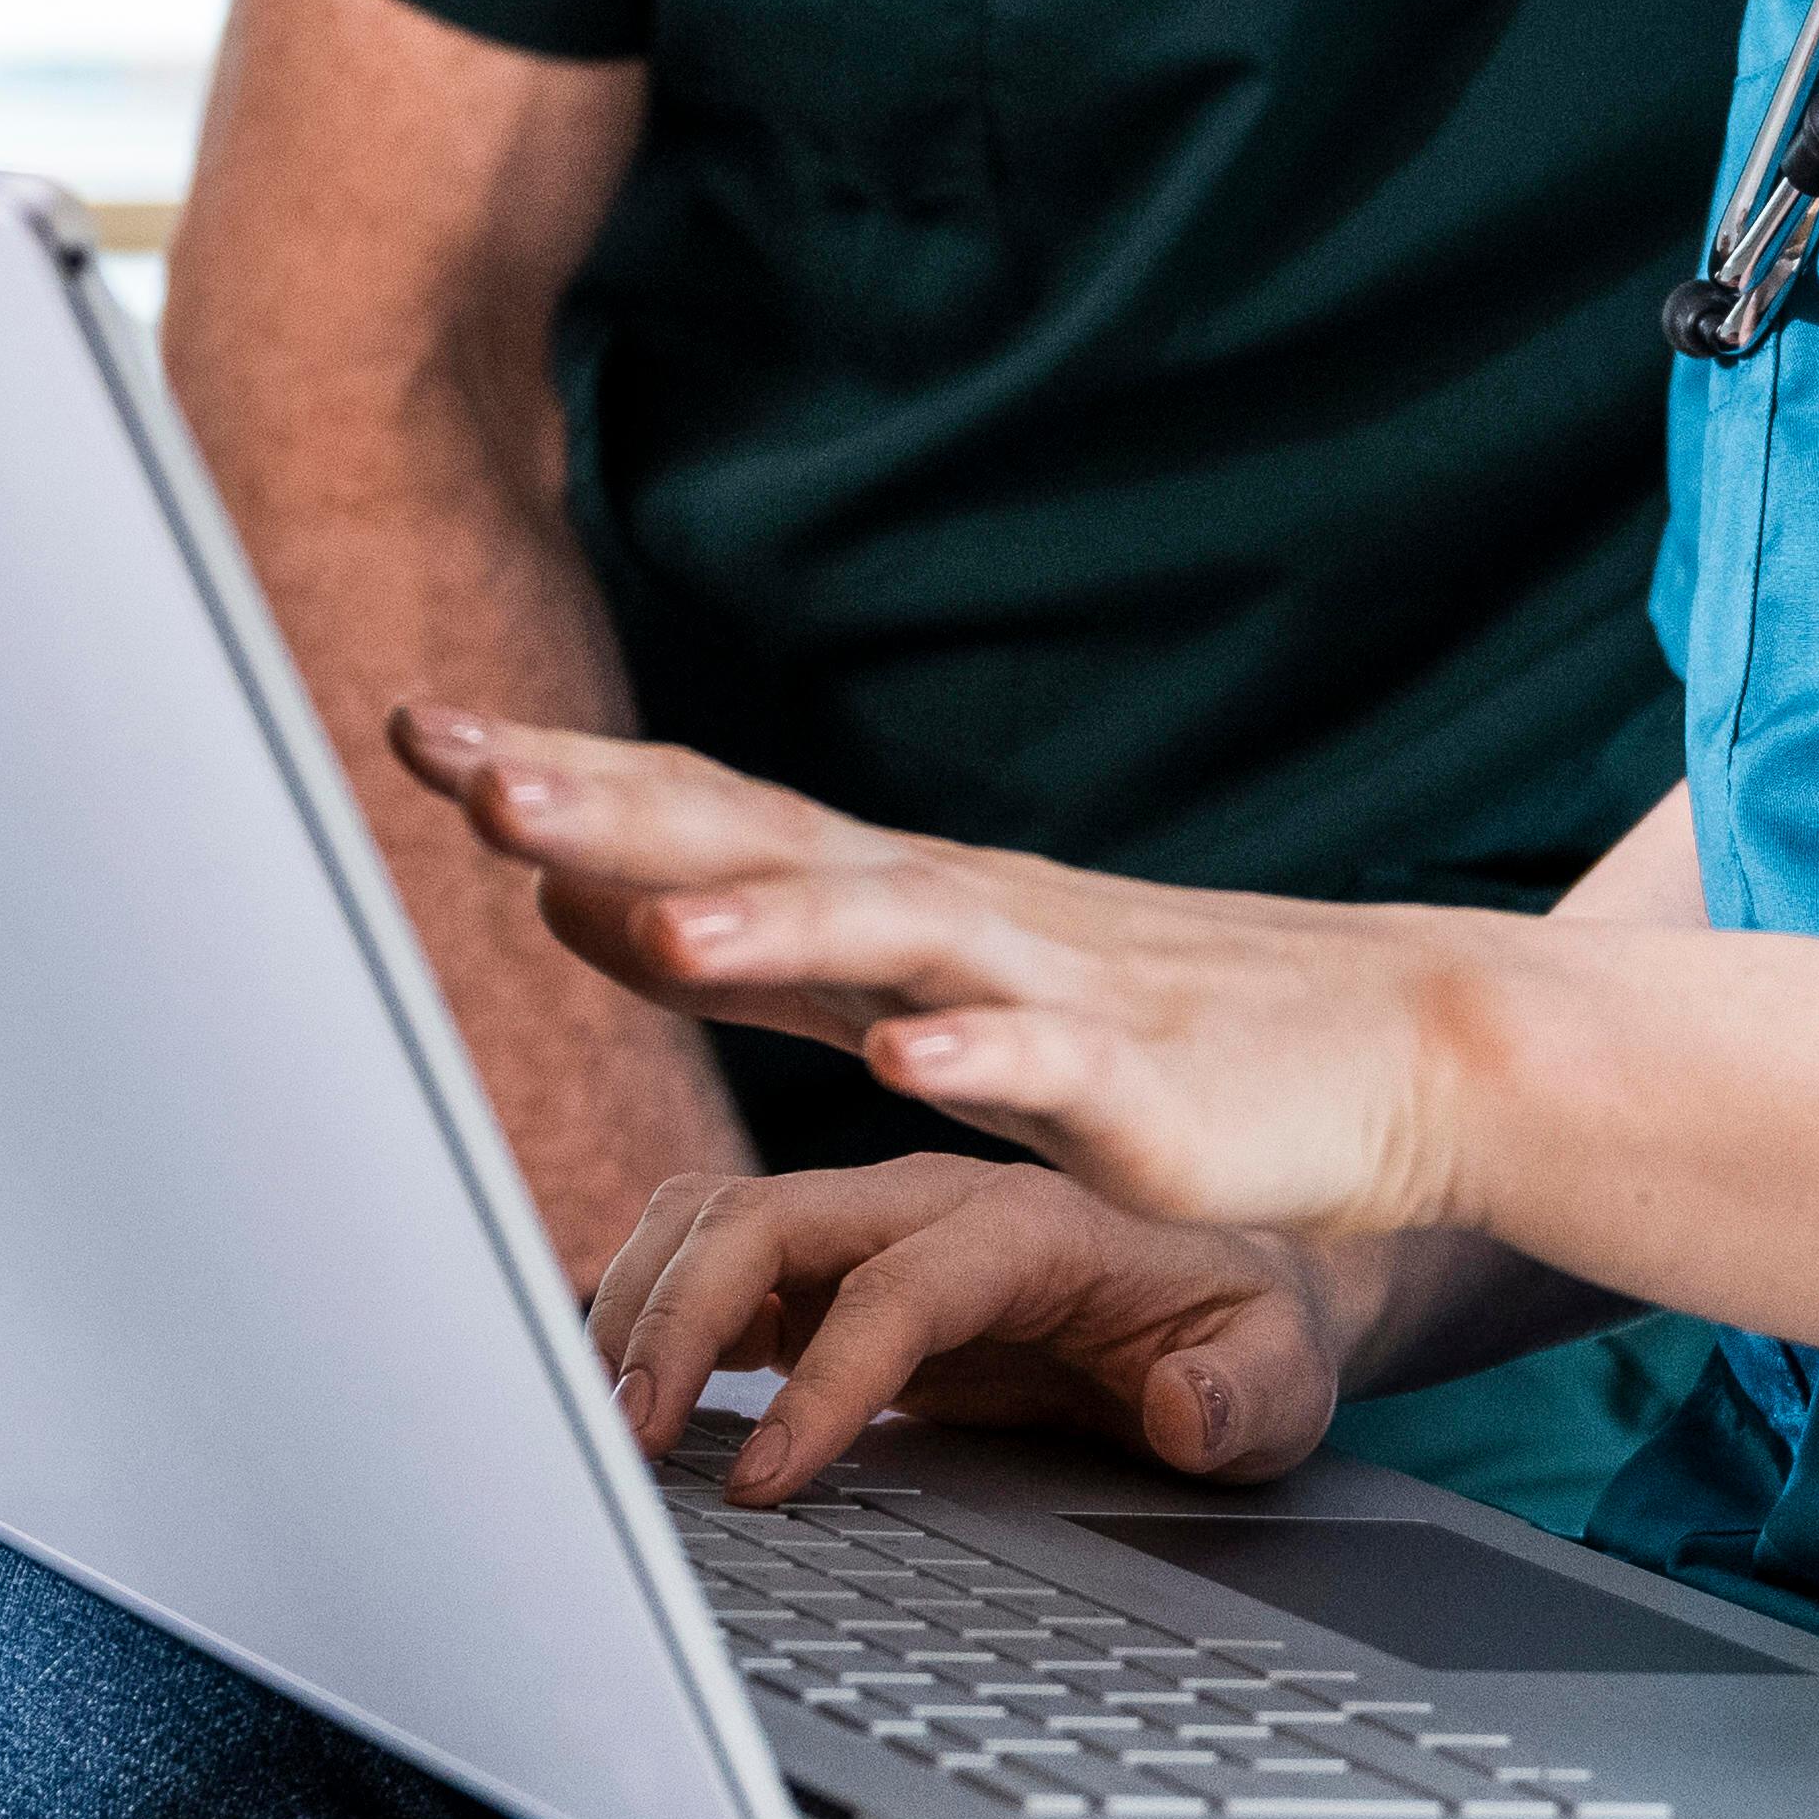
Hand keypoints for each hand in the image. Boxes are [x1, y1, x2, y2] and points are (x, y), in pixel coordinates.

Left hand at [392, 702, 1492, 1238]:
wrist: (1402, 1053)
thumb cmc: (1150, 1026)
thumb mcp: (912, 982)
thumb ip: (750, 948)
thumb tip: (571, 894)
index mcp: (890, 898)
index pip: (699, 815)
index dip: (561, 779)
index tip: (416, 730)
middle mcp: (955, 914)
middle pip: (758, 847)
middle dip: (610, 814)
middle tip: (465, 777)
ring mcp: (1054, 989)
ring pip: (892, 941)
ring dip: (769, 930)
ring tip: (654, 931)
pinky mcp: (1151, 1088)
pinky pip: (1057, 1069)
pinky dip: (982, 1056)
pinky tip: (912, 1058)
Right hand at [591, 1157, 1346, 1498]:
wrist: (1238, 1279)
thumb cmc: (1252, 1331)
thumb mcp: (1286, 1378)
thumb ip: (1242, 1394)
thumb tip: (1180, 1411)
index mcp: (1034, 1228)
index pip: (898, 1288)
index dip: (824, 1381)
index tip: (765, 1483)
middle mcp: (934, 1200)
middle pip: (767, 1219)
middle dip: (678, 1322)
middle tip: (627, 1445)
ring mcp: (874, 1223)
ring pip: (716, 1218)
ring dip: (643, 1305)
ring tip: (605, 1423)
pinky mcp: (837, 1262)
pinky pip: (713, 1251)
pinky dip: (650, 1303)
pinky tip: (626, 1390)